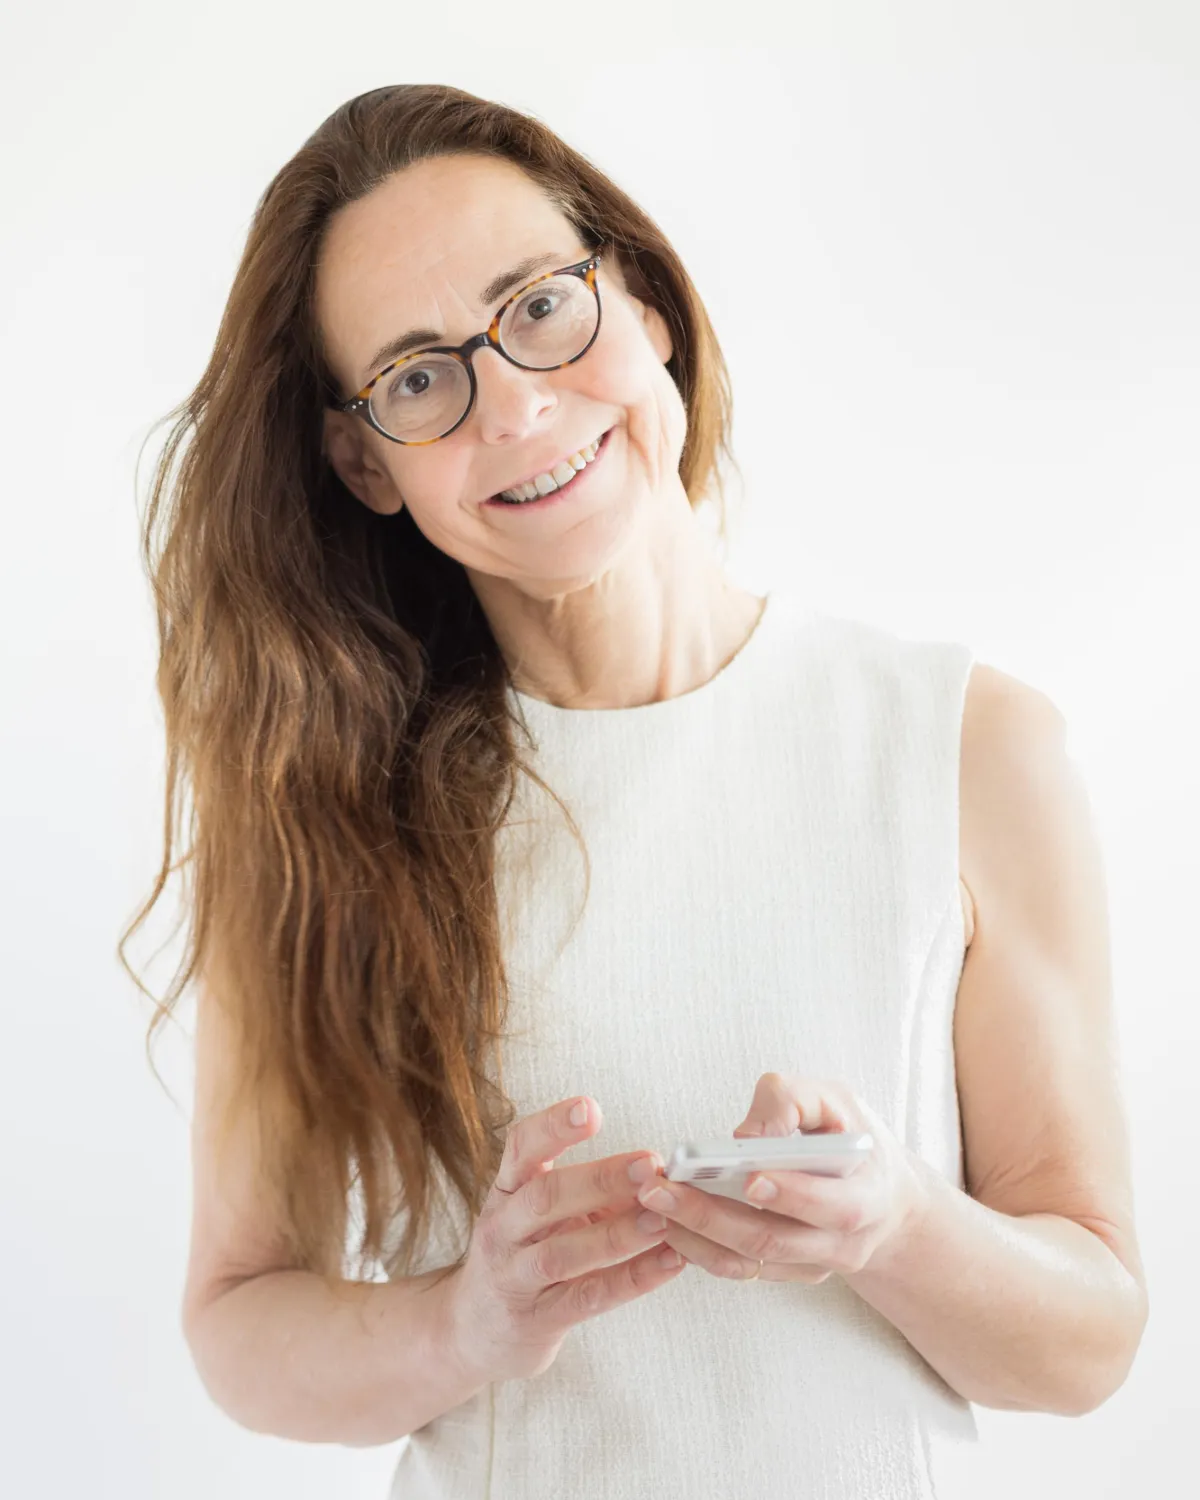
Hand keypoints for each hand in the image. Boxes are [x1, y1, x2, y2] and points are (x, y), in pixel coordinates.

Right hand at [443, 1095, 686, 1384]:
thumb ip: (589, 1191)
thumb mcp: (539, 1215)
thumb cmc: (522, 1257)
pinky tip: (668, 1263)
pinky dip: (631, 1280)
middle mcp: (503, 1230)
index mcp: (506, 1191)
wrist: (475, 1332)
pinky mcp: (537, 1320)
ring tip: (661, 1219)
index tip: (590, 1108)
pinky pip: (587, 1298)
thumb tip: (656, 1171)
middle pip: (544, 1197)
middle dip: (599, 1179)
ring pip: (562, 1254)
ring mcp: (515, 1278)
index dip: (552, 1125)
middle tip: (648, 1165)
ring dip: (616, 1234)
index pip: (520, 1148)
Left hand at [634, 1074, 929, 1282]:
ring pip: (748, 1260)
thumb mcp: (838, 1101)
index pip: (830, 1205)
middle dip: (710, 1215)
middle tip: (660, 1190)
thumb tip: (745, 1136)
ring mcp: (812, 1264)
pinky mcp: (785, 1271)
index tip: (747, 1177)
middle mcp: (842, 1243)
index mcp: (869, 1197)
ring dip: (693, 1235)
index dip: (790, 1193)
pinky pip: (738, 1268)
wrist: (883, 1195)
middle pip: (772, 1238)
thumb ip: (794, 1102)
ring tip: (650, 1203)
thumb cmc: (851, 1136)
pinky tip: (664, 1220)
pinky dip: (698, 1248)